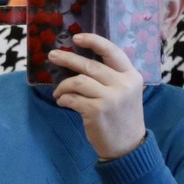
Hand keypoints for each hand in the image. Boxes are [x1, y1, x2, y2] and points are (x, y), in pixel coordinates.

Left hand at [49, 33, 146, 160]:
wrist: (128, 146)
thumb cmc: (122, 116)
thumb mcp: (126, 92)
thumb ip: (112, 76)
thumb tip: (82, 61)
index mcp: (131, 76)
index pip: (112, 51)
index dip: (93, 41)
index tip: (76, 38)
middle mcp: (123, 84)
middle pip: (89, 65)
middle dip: (67, 59)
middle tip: (52, 56)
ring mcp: (110, 98)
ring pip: (78, 81)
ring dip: (63, 86)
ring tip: (58, 92)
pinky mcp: (97, 111)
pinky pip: (72, 98)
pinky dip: (63, 99)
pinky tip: (63, 102)